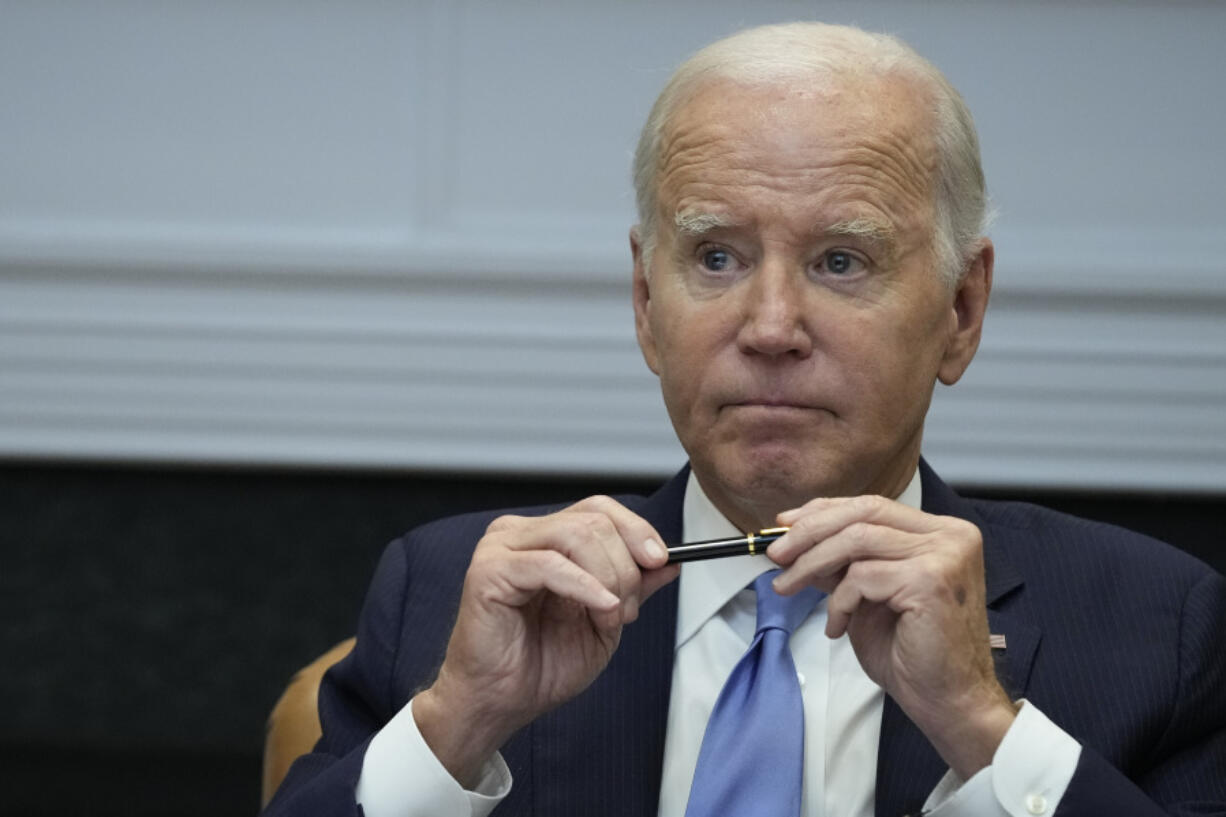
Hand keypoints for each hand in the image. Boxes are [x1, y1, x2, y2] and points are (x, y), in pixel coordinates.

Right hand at [413, 496, 678, 786]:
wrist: (501, 703)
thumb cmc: (541, 665)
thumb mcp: (605, 621)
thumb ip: (634, 588)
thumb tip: (669, 562)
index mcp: (545, 538)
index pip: (598, 509)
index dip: (636, 531)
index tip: (661, 560)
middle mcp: (521, 534)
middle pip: (593, 520)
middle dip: (625, 565)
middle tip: (629, 607)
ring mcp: (502, 547)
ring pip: (576, 535)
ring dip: (608, 577)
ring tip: (610, 613)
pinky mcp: (490, 570)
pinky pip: (549, 564)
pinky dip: (584, 586)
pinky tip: (600, 608)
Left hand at [766, 495, 1016, 778]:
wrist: (947, 702)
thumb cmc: (912, 654)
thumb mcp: (867, 596)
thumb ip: (842, 564)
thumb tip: (794, 541)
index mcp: (941, 532)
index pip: (873, 506)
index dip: (824, 511)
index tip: (785, 525)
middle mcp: (950, 536)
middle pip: (864, 513)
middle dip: (810, 531)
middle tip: (775, 553)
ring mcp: (945, 555)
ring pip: (857, 540)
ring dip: (811, 563)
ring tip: (786, 586)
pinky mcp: (930, 580)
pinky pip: (862, 577)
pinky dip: (839, 601)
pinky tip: (836, 627)